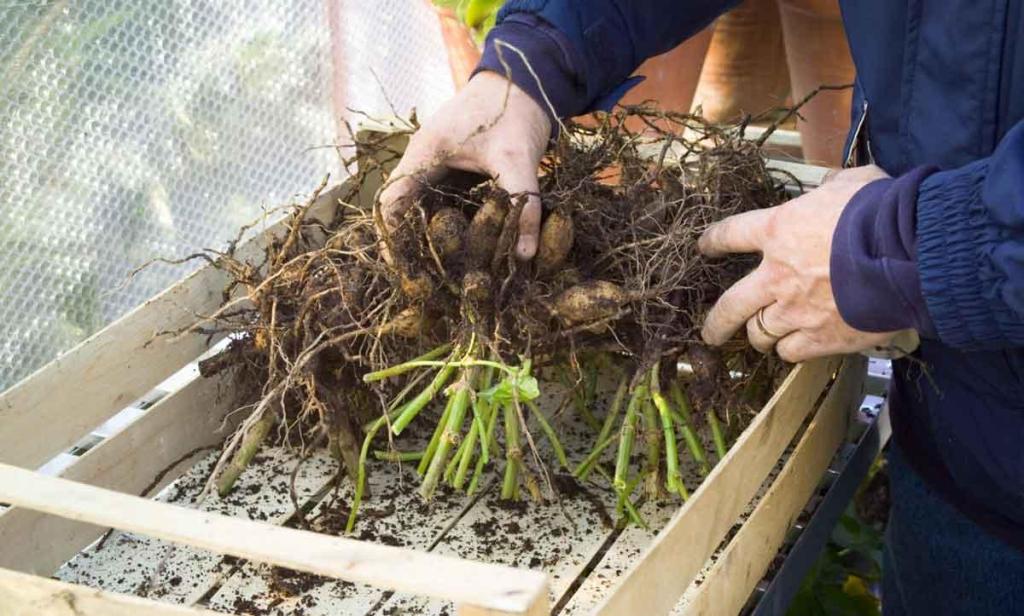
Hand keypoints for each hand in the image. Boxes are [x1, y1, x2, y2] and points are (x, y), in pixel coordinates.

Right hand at [378, 71, 551, 258]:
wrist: (526, 77)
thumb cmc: (515, 110)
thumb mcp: (519, 157)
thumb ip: (524, 204)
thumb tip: (526, 255)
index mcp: (424, 153)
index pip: (391, 203)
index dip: (393, 241)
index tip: (405, 273)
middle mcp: (424, 161)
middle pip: (404, 211)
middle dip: (413, 247)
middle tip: (426, 282)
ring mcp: (438, 165)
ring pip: (423, 210)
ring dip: (432, 239)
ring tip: (442, 274)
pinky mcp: (455, 170)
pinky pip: (444, 204)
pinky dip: (451, 226)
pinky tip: (465, 251)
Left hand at [698, 165, 899, 361]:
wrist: (912, 252)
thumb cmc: (883, 211)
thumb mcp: (853, 183)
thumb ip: (831, 189)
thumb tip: (830, 188)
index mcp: (779, 230)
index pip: (731, 235)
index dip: (714, 242)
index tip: (704, 247)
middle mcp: (777, 275)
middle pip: (730, 306)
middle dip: (716, 322)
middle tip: (710, 332)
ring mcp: (796, 310)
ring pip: (759, 334)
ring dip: (759, 336)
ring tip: (761, 339)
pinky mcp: (821, 337)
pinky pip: (790, 352)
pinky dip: (789, 350)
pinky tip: (794, 348)